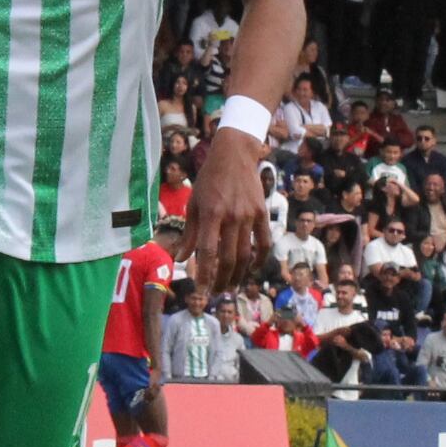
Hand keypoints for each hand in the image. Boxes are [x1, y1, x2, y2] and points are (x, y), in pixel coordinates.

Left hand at [189, 122, 273, 296]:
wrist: (234, 154)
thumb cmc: (208, 180)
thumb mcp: (193, 203)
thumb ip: (188, 233)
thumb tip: (181, 259)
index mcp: (210, 214)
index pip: (207, 252)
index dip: (204, 274)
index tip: (201, 291)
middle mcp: (230, 216)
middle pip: (228, 259)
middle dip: (222, 280)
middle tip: (216, 292)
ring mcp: (248, 215)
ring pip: (246, 255)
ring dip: (239, 275)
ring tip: (231, 286)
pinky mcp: (262, 213)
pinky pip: (264, 242)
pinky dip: (260, 259)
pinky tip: (252, 269)